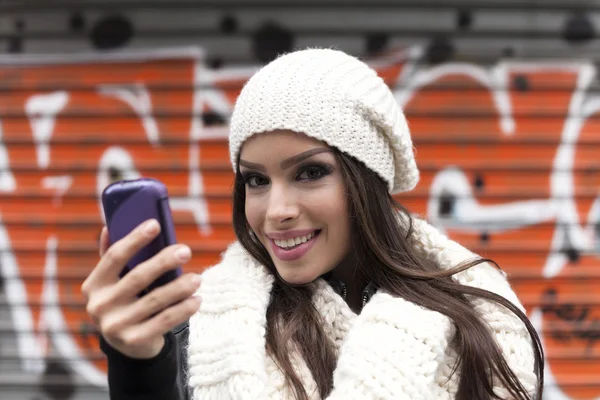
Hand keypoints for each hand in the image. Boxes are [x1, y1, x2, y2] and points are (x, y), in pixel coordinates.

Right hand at [81, 219, 200, 358]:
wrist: (127, 345)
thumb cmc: (125, 301)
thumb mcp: (114, 282)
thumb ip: (112, 257)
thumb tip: (109, 227)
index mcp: (94, 285)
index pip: (114, 256)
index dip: (135, 239)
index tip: (155, 224)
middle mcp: (100, 305)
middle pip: (138, 277)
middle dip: (164, 261)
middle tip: (186, 251)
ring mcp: (116, 325)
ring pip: (155, 299)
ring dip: (180, 287)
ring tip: (197, 278)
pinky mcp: (134, 341)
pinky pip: (164, 321)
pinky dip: (183, 309)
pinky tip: (197, 300)